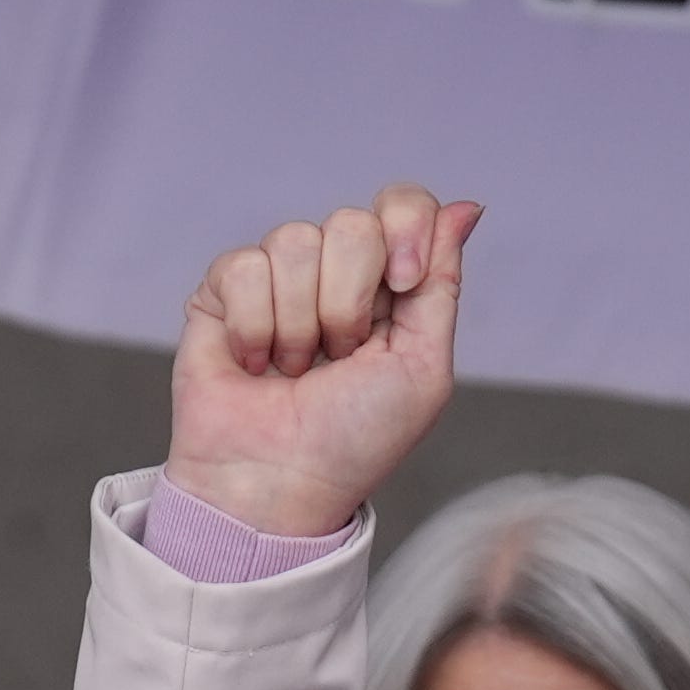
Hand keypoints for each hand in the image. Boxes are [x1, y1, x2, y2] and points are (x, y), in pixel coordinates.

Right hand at [168, 185, 480, 543]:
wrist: (278, 484)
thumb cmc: (354, 441)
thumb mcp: (423, 369)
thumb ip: (442, 284)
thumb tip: (466, 208)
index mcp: (389, 286)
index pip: (403, 205)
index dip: (405, 229)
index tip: (402, 285)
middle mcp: (335, 273)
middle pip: (352, 223)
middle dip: (350, 301)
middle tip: (340, 357)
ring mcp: (279, 278)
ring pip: (295, 241)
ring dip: (301, 324)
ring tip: (296, 370)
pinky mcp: (223, 290)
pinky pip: (244, 266)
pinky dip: (254, 328)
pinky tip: (255, 365)